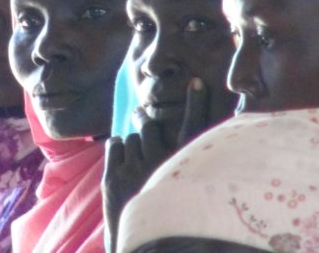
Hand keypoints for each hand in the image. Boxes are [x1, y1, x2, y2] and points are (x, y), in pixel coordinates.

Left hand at [102, 78, 207, 251]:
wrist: (146, 247)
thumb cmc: (169, 215)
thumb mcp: (188, 189)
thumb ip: (193, 164)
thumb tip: (204, 141)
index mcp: (184, 166)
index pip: (194, 126)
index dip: (197, 102)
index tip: (197, 81)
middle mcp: (161, 164)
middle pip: (151, 125)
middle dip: (147, 127)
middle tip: (145, 131)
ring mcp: (134, 169)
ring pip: (132, 136)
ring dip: (135, 146)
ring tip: (138, 165)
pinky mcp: (113, 177)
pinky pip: (115, 144)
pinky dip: (119, 150)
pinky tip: (125, 164)